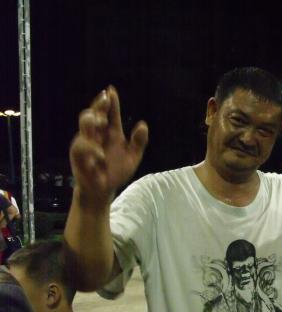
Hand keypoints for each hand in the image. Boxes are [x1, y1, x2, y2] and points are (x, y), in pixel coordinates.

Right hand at [70, 86, 147, 204]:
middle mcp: (98, 135)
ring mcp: (86, 143)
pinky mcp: (78, 156)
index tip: (111, 90)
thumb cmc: (117, 171)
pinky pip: (80, 147)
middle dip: (99, 105)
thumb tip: (143, 125)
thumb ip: (138, 142)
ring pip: (84, 124)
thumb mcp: (133, 157)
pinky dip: (90, 148)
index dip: (111, 102)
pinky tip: (100, 154)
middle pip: (95, 113)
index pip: (110, 114)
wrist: (104, 190)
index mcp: (111, 133)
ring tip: (102, 122)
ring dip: (93, 120)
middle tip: (105, 99)